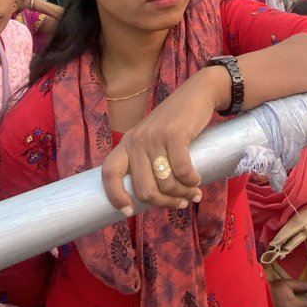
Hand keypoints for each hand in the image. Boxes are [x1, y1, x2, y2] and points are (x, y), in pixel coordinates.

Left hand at [100, 68, 219, 214]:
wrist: (196, 94)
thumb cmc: (175, 123)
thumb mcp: (152, 140)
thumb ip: (147, 162)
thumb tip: (153, 198)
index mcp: (126, 144)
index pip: (109, 173)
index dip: (115, 196)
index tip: (129, 212)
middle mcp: (136, 141)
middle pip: (144, 189)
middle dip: (164, 203)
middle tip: (180, 203)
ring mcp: (154, 137)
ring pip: (166, 183)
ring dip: (183, 194)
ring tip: (193, 194)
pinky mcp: (174, 134)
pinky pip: (182, 170)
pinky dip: (192, 181)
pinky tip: (197, 181)